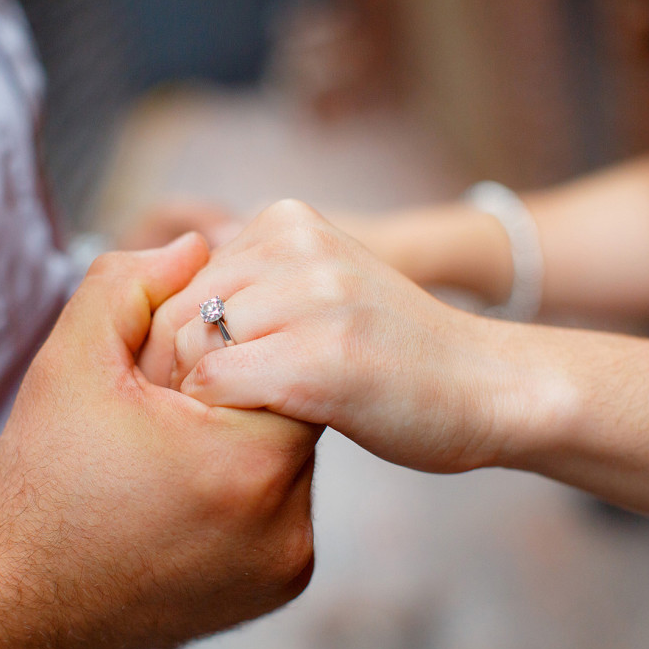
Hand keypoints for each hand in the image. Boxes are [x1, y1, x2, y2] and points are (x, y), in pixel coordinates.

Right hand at [0, 233, 319, 648]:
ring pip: (288, 458)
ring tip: (176, 453)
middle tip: (176, 406)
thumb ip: (131, 283)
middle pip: (291, 407)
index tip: (177, 370)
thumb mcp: (73, 361)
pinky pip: (282, 508)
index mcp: (247, 462)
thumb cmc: (45, 481)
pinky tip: (187, 492)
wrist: (20, 597)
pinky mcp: (280, 584)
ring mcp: (288, 562)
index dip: (227, 346)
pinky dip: (246, 488)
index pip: (281, 358)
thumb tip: (195, 245)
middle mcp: (286, 523)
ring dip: (244, 438)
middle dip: (237, 391)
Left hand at [139, 200, 498, 474]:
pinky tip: (257, 429)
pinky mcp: (320, 357)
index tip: (195, 381)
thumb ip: (254, 287)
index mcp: (289, 219)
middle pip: (176, 310)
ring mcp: (313, 297)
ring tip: (237, 419)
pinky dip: (219, 416)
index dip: (174, 336)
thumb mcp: (320, 289)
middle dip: (175, 368)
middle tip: (201, 412)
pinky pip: (215, 383)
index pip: (181, 276)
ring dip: (197, 395)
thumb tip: (160, 318)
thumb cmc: (392, 353)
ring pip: (188, 346)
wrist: (487, 385)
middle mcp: (297, 244)